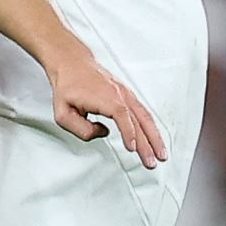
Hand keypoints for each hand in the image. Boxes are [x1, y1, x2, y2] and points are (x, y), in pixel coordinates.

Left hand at [49, 58, 168, 169]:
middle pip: (138, 120)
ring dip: (155, 137)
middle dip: (147, 144)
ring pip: (145, 116)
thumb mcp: (63, 112)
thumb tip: (101, 133)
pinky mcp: (127, 95)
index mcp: (104, 97)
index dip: (129, 133)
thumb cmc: (68, 85)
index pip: (122, 116)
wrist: (72, 63)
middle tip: (151, 162)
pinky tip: (156, 138)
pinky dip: (151, 127)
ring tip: (161, 154)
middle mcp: (119, 94)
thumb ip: (80, 129)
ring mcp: (125, 93)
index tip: (133, 148)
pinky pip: (143, 112)